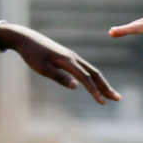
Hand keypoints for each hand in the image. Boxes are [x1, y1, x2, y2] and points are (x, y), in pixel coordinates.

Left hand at [0, 24, 119, 103]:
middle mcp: (73, 58)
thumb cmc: (32, 54)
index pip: (85, 79)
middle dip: (106, 87)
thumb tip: (77, 87)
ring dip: (101, 83)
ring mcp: (72, 57)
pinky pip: (85, 69)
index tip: (103, 103)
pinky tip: (94, 85)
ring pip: (91, 71)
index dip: (95, 92)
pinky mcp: (68, 58)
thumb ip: (60, 78)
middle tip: (118, 98)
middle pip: (94, 73)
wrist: (25, 38)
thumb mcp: (43, 68)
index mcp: (68, 61)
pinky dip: (93, 78)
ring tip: (109, 94)